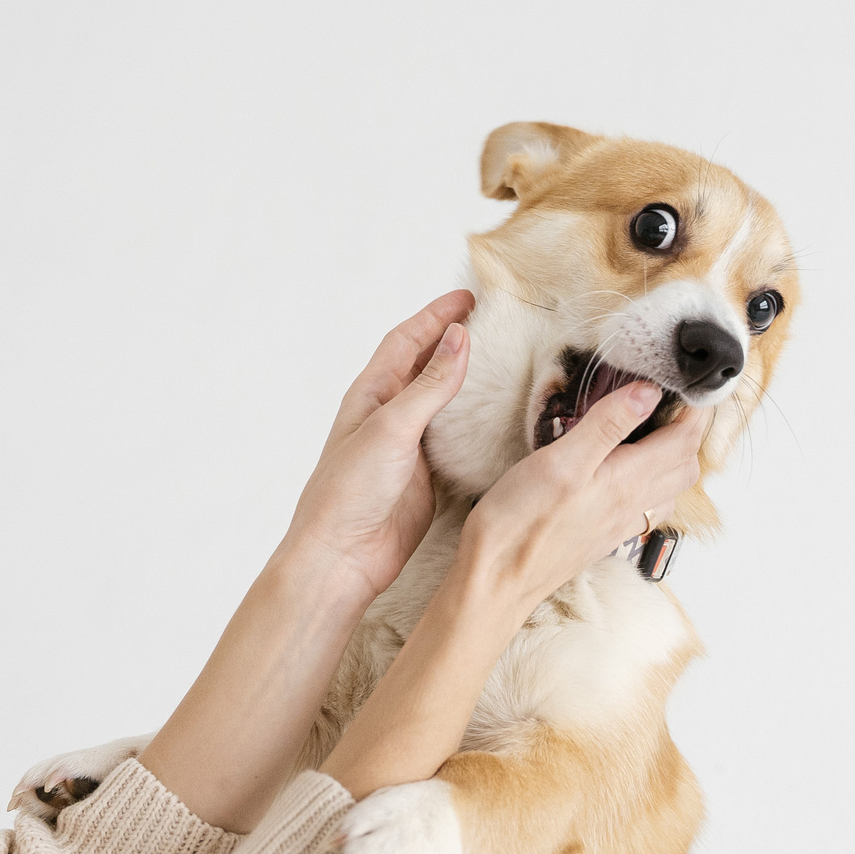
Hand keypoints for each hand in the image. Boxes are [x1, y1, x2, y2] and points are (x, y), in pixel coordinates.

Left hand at [272, 289, 477, 609]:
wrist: (343, 557)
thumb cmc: (350, 490)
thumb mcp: (391, 429)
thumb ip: (429, 386)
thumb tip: (459, 337)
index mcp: (372, 394)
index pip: (407, 340)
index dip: (436, 315)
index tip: (470, 297)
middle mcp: (391, 414)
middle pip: (429, 365)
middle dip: (458, 339)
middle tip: (498, 322)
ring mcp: (411, 445)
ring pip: (447, 401)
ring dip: (473, 380)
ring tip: (511, 360)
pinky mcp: (430, 475)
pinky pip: (458, 439)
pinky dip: (480, 424)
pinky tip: (505, 417)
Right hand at [454, 378, 707, 620]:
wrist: (497, 581)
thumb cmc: (521, 522)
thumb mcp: (561, 460)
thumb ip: (607, 425)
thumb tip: (648, 393)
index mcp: (628, 481)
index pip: (684, 441)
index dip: (696, 410)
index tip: (691, 385)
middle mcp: (633, 505)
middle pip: (685, 465)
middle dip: (690, 431)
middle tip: (674, 401)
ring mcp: (620, 524)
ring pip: (669, 488)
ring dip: (675, 458)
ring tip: (656, 430)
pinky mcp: (604, 535)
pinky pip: (647, 507)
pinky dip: (654, 482)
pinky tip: (629, 472)